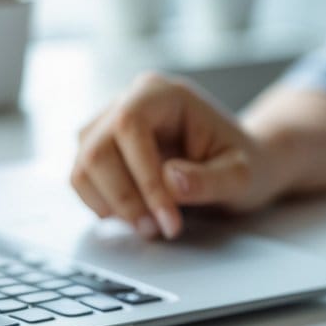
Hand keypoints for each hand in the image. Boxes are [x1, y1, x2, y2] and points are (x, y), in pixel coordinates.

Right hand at [71, 72, 285, 238]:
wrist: (235, 164)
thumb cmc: (241, 162)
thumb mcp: (241, 175)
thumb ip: (211, 179)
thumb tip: (171, 180)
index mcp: (164, 94)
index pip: (130, 126)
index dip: (142, 177)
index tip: (169, 219)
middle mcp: (129, 102)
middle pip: (98, 149)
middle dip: (126, 199)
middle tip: (159, 230)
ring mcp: (108, 125)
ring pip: (84, 167)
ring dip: (113, 206)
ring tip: (152, 227)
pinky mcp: (99, 151)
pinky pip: (83, 181)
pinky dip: (105, 207)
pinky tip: (138, 217)